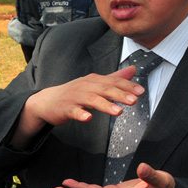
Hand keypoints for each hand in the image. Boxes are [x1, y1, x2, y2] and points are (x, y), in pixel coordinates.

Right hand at [24, 66, 143, 128]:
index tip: (140, 92)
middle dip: (119, 94)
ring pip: (91, 100)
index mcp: (93, 80)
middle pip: (104, 89)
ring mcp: (74, 97)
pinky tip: (88, 118)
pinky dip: (81, 114)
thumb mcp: (94, 84)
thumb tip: (133, 69)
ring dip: (105, 105)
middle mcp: (85, 86)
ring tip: (118, 112)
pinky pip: (74, 111)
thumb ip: (114, 78)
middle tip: (133, 101)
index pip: (113, 81)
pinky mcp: (65, 108)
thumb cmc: (74, 93)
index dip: (127, 86)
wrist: (47, 101)